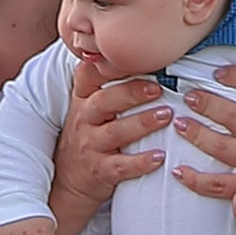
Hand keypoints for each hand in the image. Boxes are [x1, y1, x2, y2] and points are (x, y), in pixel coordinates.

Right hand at [43, 69, 168, 230]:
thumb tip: (144, 58)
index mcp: (83, 101)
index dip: (107, 65)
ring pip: (115, 132)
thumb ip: (107, 86)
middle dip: (131, 93)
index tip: (130, 55)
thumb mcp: (87, 109)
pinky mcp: (100, 171)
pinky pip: (121, 166)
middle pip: (104, 101)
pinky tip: (159, 156)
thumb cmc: (88, 137)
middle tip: (157, 89)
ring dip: (142, 123)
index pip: (88, 76)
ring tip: (166, 116)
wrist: (69, 179)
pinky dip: (141, 162)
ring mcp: (91, 146)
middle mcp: (84, 120)